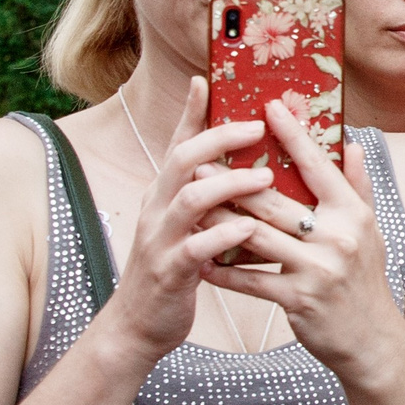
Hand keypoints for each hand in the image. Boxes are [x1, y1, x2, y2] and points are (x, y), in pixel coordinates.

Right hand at [104, 78, 281, 360]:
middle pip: (182, 159)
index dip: (191, 112)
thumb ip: (209, 196)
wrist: (140, 325)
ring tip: (265, 179)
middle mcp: (158, 208)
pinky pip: (195, 248)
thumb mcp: (188, 226)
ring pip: (190, 200)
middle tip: (258, 127)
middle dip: (219, 138)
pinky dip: (223, 236)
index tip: (207, 79)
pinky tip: (249, 230)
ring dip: (229, 185)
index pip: (179, 143)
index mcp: (165, 193)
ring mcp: (160, 239)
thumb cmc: (176, 270)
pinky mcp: (168, 272)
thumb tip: (248, 169)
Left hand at [209, 101, 404, 378]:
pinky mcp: (299, 299)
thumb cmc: (366, 281)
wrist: (372, 342)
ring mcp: (317, 269)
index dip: (293, 135)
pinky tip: (201, 259)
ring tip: (193, 202)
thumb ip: (359, 187)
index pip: (319, 166)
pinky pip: (252, 280)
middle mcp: (338, 237)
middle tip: (201, 157)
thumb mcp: (371, 232)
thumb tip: (352, 144)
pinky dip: (224, 270)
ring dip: (220, 219)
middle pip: (276, 200)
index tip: (268, 106)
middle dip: (233, 179)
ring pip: (257, 236)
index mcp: (354, 214)